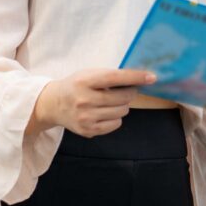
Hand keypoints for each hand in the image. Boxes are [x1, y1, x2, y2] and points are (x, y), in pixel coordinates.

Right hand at [31, 68, 155, 137]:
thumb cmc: (76, 85)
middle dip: (129, 93)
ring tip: (110, 102)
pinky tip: (105, 112)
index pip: (115, 78)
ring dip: (122, 106)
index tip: (152, 77)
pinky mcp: (88, 131)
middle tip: (125, 91)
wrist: (53, 104)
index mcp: (84, 82)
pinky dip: (116, 118)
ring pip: (122, 112)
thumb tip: (139, 78)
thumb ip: (109, 76)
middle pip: (123, 98)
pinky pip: (116, 124)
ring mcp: (86, 118)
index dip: (135, 77)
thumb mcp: (88, 74)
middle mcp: (84, 100)